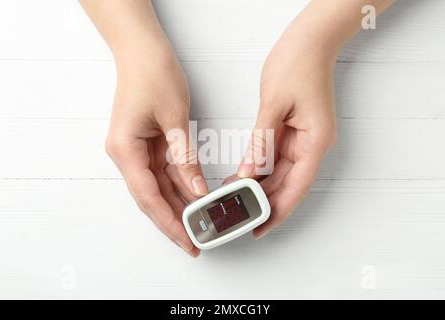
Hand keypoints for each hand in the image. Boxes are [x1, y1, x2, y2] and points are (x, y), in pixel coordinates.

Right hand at [106, 44, 207, 256]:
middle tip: (195, 243)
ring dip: (178, 206)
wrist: (142, 50)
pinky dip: (180, 186)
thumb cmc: (153, 74)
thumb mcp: (173, 117)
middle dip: (173, 221)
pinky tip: (195, 199)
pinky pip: (164, 172)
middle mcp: (126, 154)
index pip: (148, 196)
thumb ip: (184, 157)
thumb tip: (197, 190)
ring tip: (199, 225)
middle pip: (151, 197)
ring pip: (159, 188)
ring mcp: (136, 151)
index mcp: (125, 149)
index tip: (186, 241)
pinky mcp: (147, 145)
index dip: (168, 222)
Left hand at [235, 22, 337, 238]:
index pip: (297, 186)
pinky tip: (243, 177)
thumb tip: (248, 171)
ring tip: (237, 200)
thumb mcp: (274, 104)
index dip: (280, 210)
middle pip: (289, 184)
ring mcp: (304, 139)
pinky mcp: (293, 132)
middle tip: (243, 217)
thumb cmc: (298, 64)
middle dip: (266, 203)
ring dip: (261, 187)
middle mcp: (313, 144)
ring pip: (281, 173)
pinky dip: (260, 169)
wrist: (309, 41)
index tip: (262, 227)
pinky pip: (276, 158)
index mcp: (316, 141)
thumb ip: (261, 141)